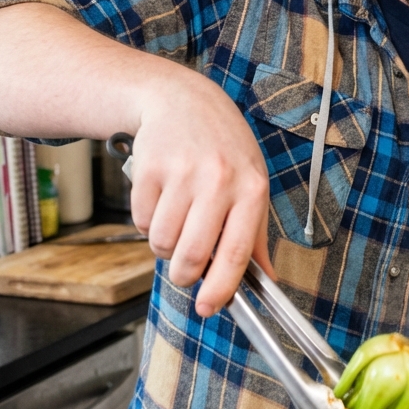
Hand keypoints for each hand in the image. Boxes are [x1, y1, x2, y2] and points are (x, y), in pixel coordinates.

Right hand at [130, 70, 272, 316]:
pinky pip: (140, 220)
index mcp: (251, 190)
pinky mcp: (149, 168)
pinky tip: (161, 199)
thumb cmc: (224, 148)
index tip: (209, 309)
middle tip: (183, 270)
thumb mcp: (252, 183)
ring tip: (175, 223)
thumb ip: (256, 236)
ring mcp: (182, 173)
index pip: (237, 253)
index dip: (221, 288)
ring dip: (163, 246)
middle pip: (192, 254)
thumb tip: (268, 280)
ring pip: (161, 241)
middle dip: (183, 274)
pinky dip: (146, 221)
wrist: (183, 100)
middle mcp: (219, 180)